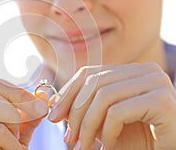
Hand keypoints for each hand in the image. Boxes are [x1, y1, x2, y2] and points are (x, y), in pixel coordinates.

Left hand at [48, 63, 175, 149]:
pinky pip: (117, 112)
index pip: (89, 73)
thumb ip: (83, 108)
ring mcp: (156, 82)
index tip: (53, 116)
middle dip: (74, 112)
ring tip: (83, 147)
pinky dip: (106, 132)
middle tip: (68, 139)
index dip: (67, 93)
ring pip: (103, 97)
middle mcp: (145, 70)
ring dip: (87, 126)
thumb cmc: (138, 140)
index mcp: (131, 71)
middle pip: (94, 83)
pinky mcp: (162, 101)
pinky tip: (108, 146)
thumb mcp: (104, 121)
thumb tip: (51, 102)